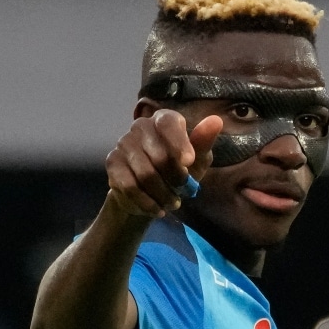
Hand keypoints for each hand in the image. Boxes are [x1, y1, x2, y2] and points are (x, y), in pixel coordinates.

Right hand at [105, 110, 222, 217]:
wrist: (150, 191)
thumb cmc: (178, 170)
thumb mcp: (196, 160)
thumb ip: (204, 142)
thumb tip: (216, 120)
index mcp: (164, 120)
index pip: (169, 123)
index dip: (179, 144)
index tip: (188, 163)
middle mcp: (141, 126)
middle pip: (159, 155)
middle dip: (175, 179)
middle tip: (183, 190)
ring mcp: (124, 143)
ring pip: (145, 174)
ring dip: (163, 194)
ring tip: (172, 203)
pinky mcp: (112, 162)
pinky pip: (130, 186)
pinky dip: (147, 202)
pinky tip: (156, 209)